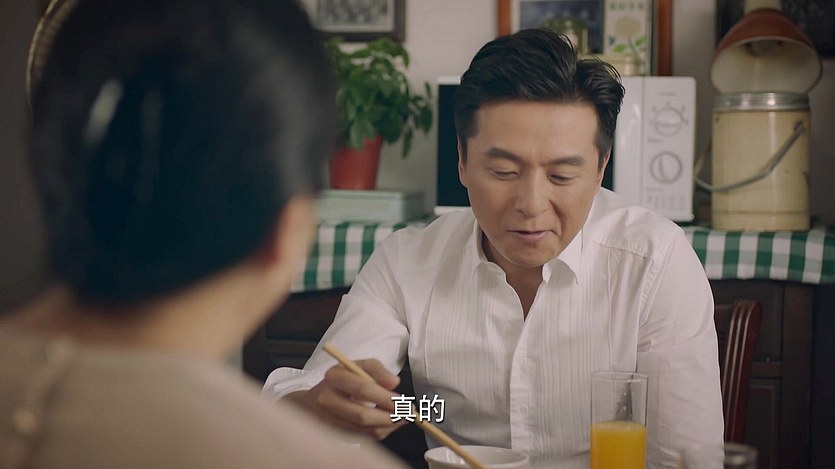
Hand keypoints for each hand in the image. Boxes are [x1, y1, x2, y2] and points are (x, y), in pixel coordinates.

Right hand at [287, 359, 407, 439]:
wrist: (314, 400)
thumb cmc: (343, 380)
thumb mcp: (359, 365)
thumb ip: (378, 371)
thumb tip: (394, 382)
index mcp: (334, 378)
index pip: (363, 389)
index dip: (386, 398)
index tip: (404, 402)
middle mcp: (328, 400)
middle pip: (362, 415)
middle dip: (390, 417)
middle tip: (408, 414)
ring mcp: (329, 420)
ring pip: (364, 430)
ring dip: (388, 426)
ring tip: (402, 417)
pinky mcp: (335, 434)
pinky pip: (363, 437)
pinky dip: (380, 431)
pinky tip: (388, 422)